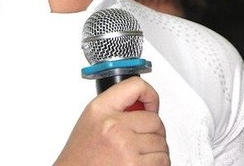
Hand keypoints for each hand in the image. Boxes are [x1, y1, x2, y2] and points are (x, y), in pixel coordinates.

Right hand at [54, 77, 169, 165]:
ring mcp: (125, 147)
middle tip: (141, 139)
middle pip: (155, 120)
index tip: (151, 105)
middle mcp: (113, 126)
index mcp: (101, 110)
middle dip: (153, 131)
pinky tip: (143, 163)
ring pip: (161, 143)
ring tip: (139, 154)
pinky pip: (162, 161)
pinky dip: (158, 164)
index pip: (136, 86)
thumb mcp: (91, 120)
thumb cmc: (81, 155)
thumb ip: (115, 107)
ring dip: (156, 150)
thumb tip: (144, 106)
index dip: (150, 95)